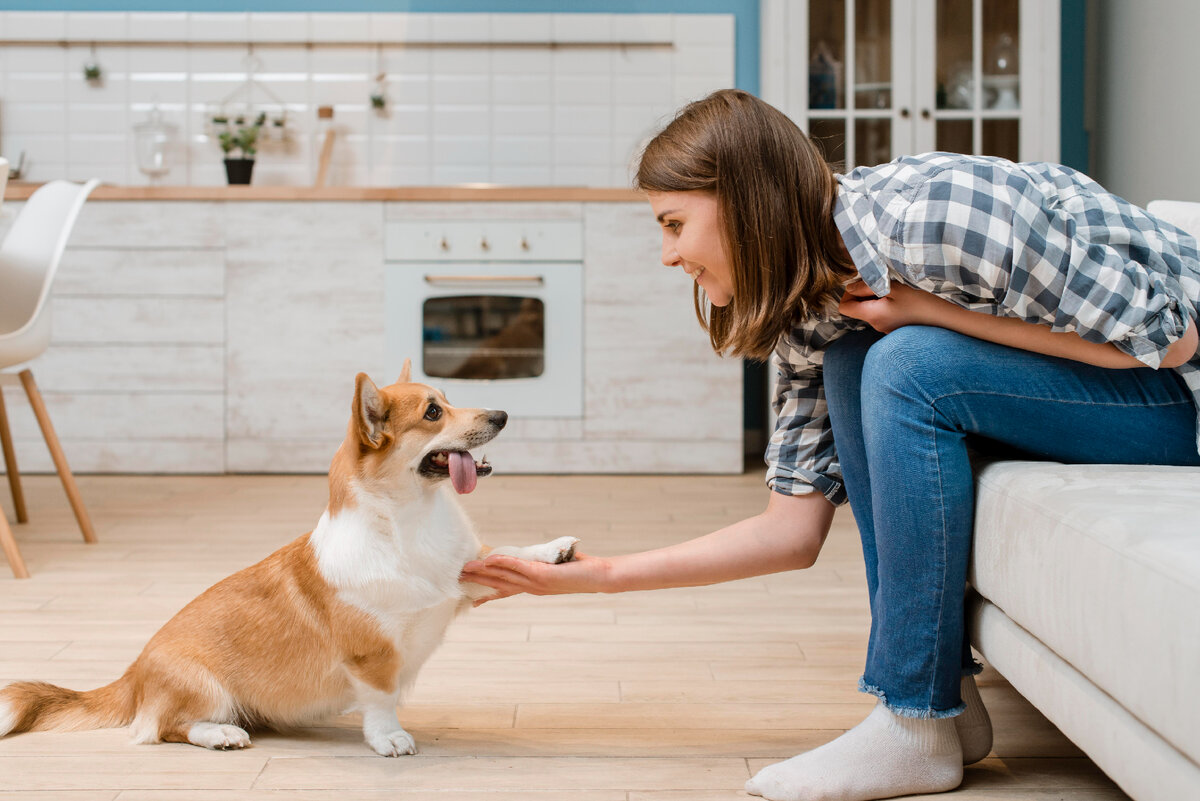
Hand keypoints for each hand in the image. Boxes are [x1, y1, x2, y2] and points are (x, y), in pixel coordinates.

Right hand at [460, 550, 611, 605]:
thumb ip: (543, 562)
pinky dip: (502, 562)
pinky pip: (517, 566)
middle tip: (457, 578)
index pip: (506, 592)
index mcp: (534, 587)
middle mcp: (532, 588)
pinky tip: (489, 559)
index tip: (472, 600)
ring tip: (465, 569)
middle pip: (498, 585)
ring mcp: (536, 583)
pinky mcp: (542, 575)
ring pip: (503, 577)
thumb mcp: (557, 565)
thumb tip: (534, 555)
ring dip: (483, 572)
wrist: (600, 577)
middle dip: (478, 582)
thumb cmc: (583, 570)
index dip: (488, 595)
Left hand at [838, 280, 947, 332]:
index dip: (848, 293)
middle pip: (857, 308)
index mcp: (873, 315)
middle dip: (863, 293)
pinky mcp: (895, 327)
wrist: (945, 319)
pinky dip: (886, 303)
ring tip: (893, 289)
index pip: (845, 307)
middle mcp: (876, 324)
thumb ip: (868, 286)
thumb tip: (850, 287)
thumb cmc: (922, 302)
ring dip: (876, 297)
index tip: (862, 283)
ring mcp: (885, 328)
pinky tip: (901, 298)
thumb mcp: (894, 288)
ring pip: (870, 310)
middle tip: (880, 282)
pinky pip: (882, 314)